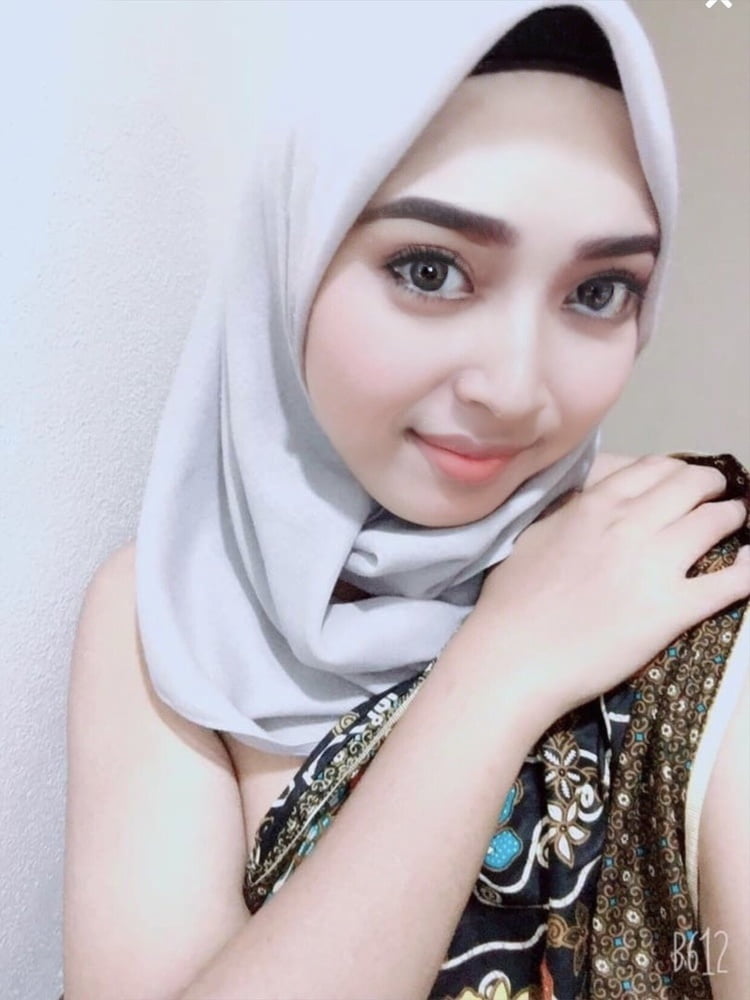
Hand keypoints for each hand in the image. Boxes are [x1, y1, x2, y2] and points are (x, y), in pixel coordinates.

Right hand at [474, 455, 749, 715]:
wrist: (514, 657)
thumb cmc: (510, 603)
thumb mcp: (532, 537)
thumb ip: (568, 514)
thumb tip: (587, 503)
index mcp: (594, 506)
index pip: (653, 469)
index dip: (676, 471)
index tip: (683, 481)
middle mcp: (630, 525)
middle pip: (691, 486)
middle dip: (712, 486)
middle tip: (718, 497)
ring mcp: (655, 565)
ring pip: (716, 522)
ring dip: (733, 517)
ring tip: (736, 522)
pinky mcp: (673, 609)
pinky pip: (729, 581)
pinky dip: (749, 570)